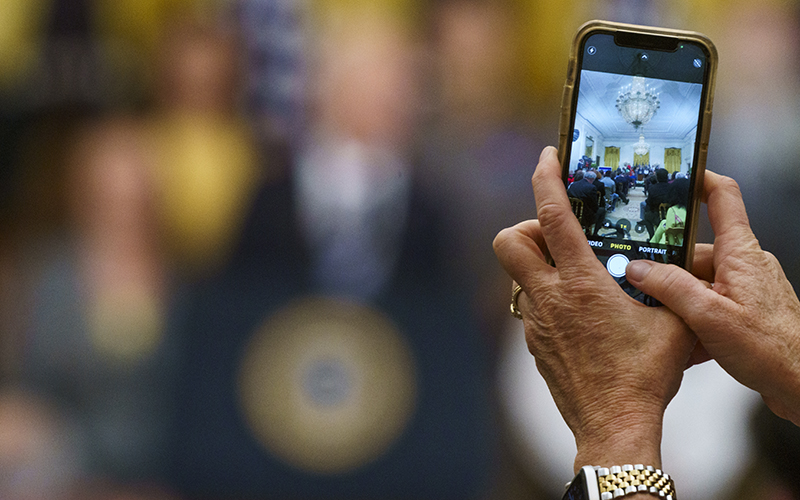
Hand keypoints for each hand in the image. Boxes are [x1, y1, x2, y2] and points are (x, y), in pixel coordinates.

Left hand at [493, 147, 695, 472]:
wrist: (614, 424)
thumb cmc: (644, 375)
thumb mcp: (672, 323)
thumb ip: (668, 288)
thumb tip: (672, 270)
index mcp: (581, 282)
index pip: (552, 217)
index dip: (545, 179)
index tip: (547, 157)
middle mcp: (548, 297)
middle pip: (508, 241)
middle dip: (525, 227)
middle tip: (555, 235)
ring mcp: (535, 322)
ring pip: (517, 276)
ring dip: (537, 265)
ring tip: (573, 275)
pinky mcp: (532, 343)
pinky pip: (529, 307)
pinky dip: (544, 297)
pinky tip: (575, 313)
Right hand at [625, 171, 799, 424]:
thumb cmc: (773, 350)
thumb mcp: (709, 316)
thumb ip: (670, 287)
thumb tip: (637, 268)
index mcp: (740, 252)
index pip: (722, 197)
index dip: (699, 179)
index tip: (674, 174)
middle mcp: (745, 264)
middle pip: (696, 251)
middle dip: (667, 270)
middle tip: (642, 286)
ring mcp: (747, 288)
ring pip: (700, 283)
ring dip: (679, 303)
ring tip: (666, 325)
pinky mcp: (747, 312)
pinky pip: (710, 306)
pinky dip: (693, 322)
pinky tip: (684, 345)